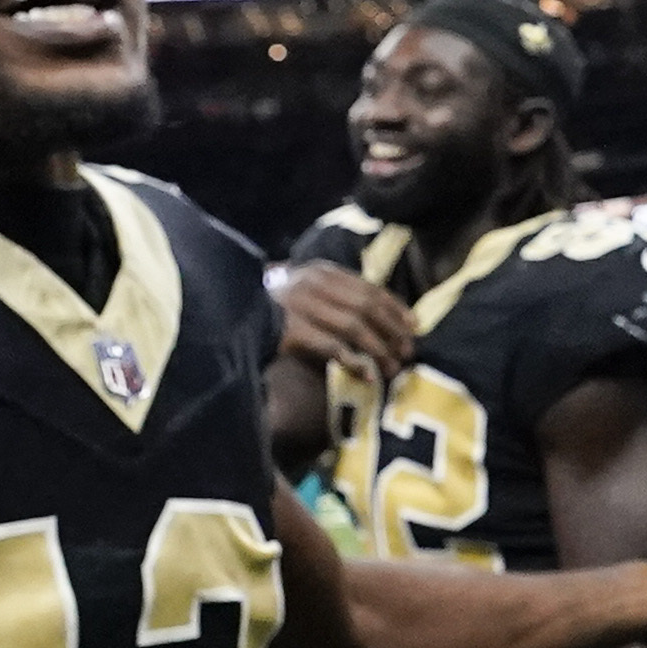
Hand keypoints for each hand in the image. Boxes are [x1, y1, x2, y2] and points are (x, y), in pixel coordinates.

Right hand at [271, 261, 418, 384]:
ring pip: (353, 327)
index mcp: (322, 272)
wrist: (232, 317)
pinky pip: (332, 347)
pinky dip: (353, 362)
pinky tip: (367, 375)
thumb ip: (336, 298)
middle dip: (392, 331)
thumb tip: (378, 319)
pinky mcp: (292, 331)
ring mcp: (302, 306)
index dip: (395, 307)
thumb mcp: (306, 291)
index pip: (369, 287)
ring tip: (393, 368)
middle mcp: (314, 285)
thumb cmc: (273, 308)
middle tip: (408, 352)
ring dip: (378, 349)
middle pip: (366, 307)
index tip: (414, 326)